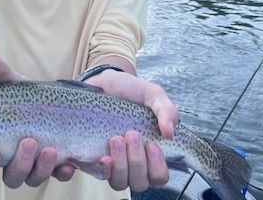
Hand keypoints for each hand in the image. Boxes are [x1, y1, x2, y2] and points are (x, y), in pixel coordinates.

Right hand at [0, 56, 75, 186]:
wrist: (64, 101)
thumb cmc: (31, 98)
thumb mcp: (18, 86)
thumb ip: (2, 75)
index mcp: (0, 146)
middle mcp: (17, 161)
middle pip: (13, 176)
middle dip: (19, 164)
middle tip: (28, 142)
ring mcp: (39, 165)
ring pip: (35, 178)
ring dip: (42, 168)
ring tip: (50, 149)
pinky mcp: (60, 164)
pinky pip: (61, 175)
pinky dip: (65, 171)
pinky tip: (70, 162)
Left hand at [85, 69, 178, 190]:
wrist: (103, 80)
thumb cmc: (131, 91)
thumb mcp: (153, 95)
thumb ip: (167, 111)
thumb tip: (170, 133)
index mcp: (150, 153)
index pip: (159, 177)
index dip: (158, 168)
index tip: (153, 146)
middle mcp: (132, 163)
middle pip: (139, 183)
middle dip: (137, 161)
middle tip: (132, 134)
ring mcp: (112, 162)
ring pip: (119, 182)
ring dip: (120, 165)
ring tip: (116, 139)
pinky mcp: (92, 158)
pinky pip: (97, 175)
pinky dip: (101, 169)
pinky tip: (102, 156)